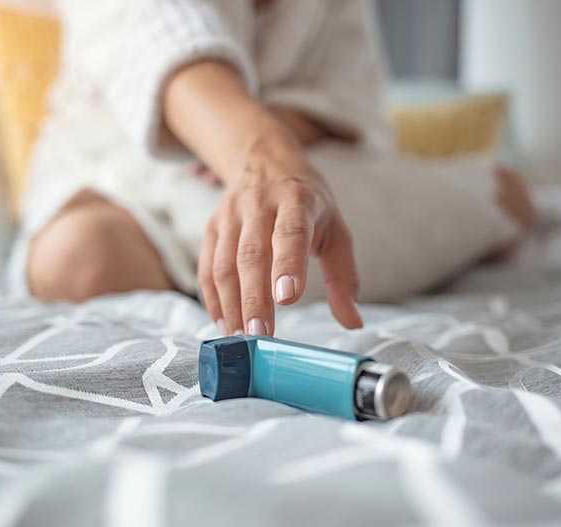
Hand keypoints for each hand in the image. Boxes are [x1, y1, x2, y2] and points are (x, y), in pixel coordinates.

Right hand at [198, 132, 362, 335]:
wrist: (264, 162)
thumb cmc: (306, 202)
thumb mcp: (335, 229)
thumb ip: (343, 277)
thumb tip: (353, 321)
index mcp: (297, 201)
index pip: (290, 232)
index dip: (288, 264)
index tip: (287, 297)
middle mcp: (260, 204)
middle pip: (252, 254)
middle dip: (254, 297)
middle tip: (260, 334)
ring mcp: (231, 215)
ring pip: (225, 263)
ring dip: (231, 303)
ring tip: (241, 336)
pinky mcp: (212, 227)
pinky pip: (207, 267)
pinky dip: (213, 298)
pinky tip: (224, 322)